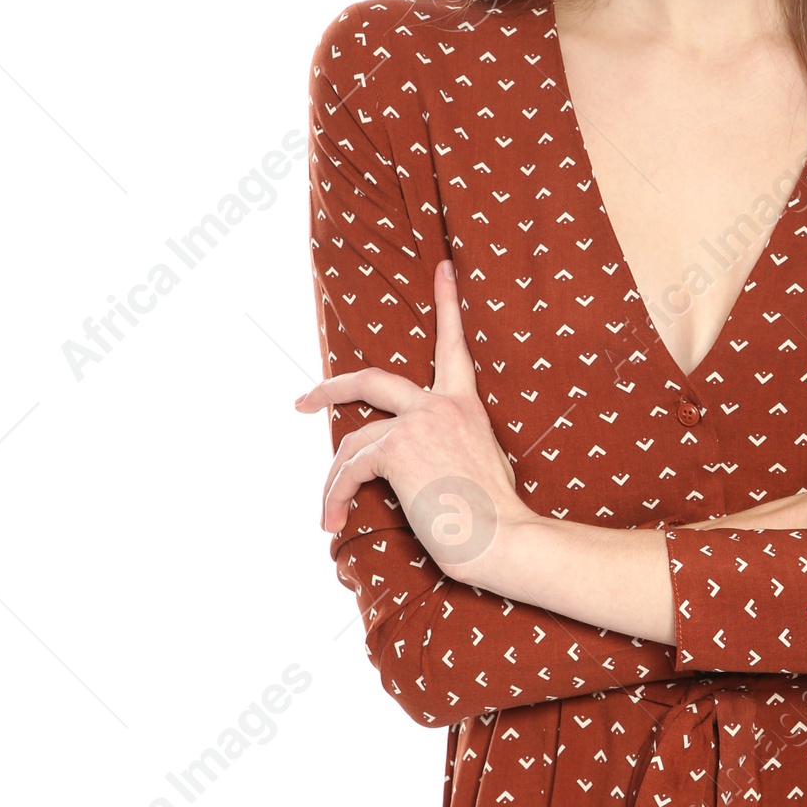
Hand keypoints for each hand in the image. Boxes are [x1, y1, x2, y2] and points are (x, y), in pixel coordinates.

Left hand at [295, 256, 531, 577]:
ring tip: (332, 514)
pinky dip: (335, 498)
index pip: (454, 346)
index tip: (444, 268)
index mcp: (465, 406)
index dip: (448, 305)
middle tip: (303, 401)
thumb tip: (407, 458)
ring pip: (353, 443)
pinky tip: (335, 522)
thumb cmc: (495, 516)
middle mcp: (440, 405)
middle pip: (371, 380)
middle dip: (330, 388)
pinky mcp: (396, 448)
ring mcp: (417, 422)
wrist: (503, 537)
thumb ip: (445, 445)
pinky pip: (349, 470)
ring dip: (335, 481)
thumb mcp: (476, 464)